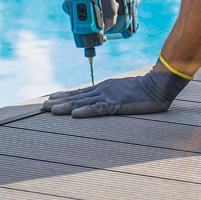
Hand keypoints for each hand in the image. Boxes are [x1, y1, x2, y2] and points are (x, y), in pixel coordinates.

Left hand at [42, 64, 189, 116]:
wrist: (157, 84)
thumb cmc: (143, 89)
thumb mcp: (123, 92)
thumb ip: (112, 96)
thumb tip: (102, 101)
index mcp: (104, 88)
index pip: (80, 92)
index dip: (64, 95)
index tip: (50, 98)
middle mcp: (102, 90)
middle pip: (76, 97)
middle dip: (59, 102)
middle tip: (43, 106)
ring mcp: (109, 96)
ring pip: (83, 102)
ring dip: (66, 107)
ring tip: (51, 110)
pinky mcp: (117, 104)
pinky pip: (99, 109)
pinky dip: (86, 111)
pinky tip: (75, 115)